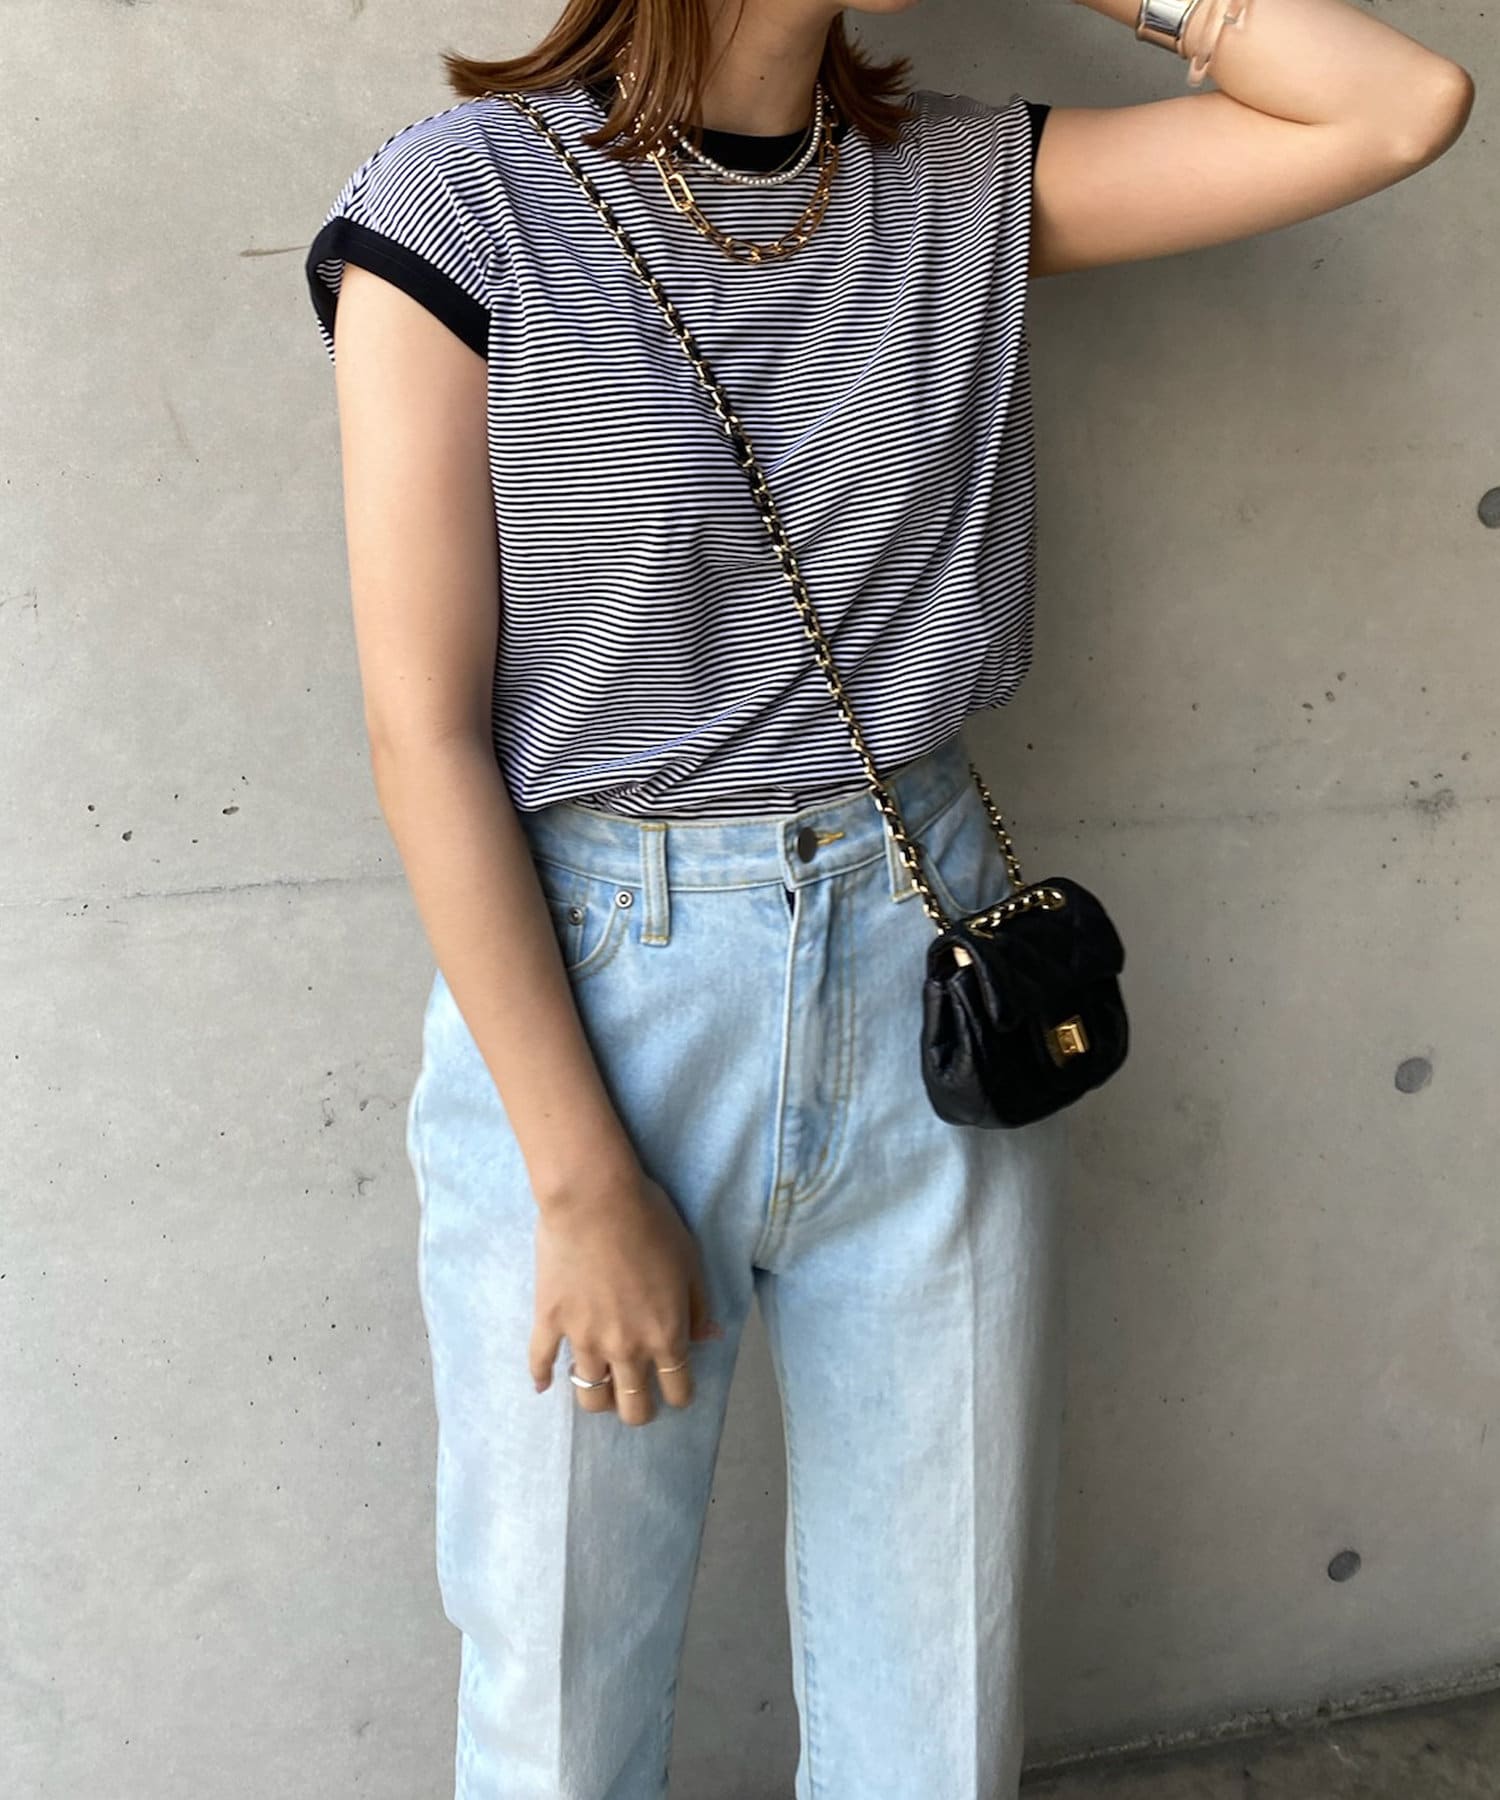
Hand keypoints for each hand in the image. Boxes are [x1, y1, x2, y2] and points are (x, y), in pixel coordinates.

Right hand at [528, 1166, 723, 1426]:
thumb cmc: (651, 1222)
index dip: (679, 1395)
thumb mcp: (691, 1262)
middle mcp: (626, 1349)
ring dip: (598, 1399)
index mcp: (665, 1335)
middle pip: (633, 1407)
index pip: (677, 1390)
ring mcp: (584, 1339)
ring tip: (600, 1389)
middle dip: (638, 1410)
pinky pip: (541, 1362)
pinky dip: (541, 1376)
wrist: (595, 1198)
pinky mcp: (550, 1322)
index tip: (675, 1390)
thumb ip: (698, 1306)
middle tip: (637, 1399)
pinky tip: (543, 1384)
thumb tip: (706, 1339)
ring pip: (589, 1395)